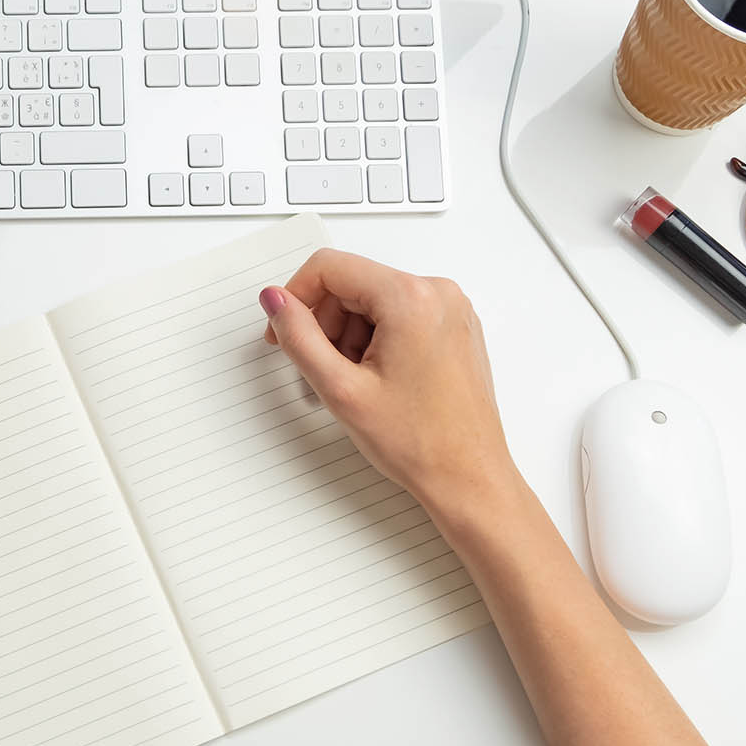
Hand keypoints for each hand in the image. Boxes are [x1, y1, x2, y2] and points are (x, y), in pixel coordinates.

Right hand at [258, 249, 515, 516]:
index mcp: (411, 298)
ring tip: (357, 382)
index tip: (283, 330)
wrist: (469, 478)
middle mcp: (438, 293)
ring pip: (373, 300)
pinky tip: (378, 379)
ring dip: (350, 334)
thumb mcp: (340, 389)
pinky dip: (377, 339)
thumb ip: (298, 337)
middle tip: (324, 370)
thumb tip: (275, 301)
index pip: (330, 267)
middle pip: (352, 283)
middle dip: (326, 323)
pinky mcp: (454, 327)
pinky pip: (399, 314)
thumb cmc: (421, 443)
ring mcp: (451, 309)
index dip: (295, 297)